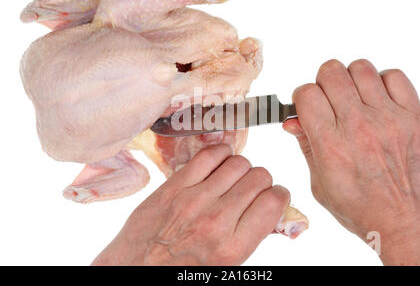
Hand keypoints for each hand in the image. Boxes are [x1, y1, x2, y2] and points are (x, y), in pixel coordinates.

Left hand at [92, 144, 289, 264]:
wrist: (136, 270)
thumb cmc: (184, 270)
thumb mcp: (225, 266)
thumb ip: (251, 237)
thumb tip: (275, 212)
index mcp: (232, 248)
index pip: (273, 202)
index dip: (279, 196)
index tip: (272, 197)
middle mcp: (215, 221)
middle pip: (258, 178)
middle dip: (261, 182)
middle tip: (251, 189)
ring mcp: (192, 200)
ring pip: (237, 163)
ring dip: (242, 168)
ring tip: (233, 179)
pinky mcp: (173, 187)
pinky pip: (209, 155)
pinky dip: (220, 154)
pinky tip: (218, 165)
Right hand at [283, 59, 419, 264]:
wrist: (406, 222)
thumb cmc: (361, 208)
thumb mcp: (320, 184)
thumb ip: (306, 146)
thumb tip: (292, 121)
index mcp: (331, 145)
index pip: (307, 94)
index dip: (302, 97)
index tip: (306, 106)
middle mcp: (359, 127)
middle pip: (331, 73)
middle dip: (323, 83)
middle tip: (328, 100)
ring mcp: (388, 119)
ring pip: (360, 68)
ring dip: (350, 79)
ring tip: (353, 98)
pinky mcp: (413, 117)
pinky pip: (394, 76)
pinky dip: (382, 81)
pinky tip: (377, 100)